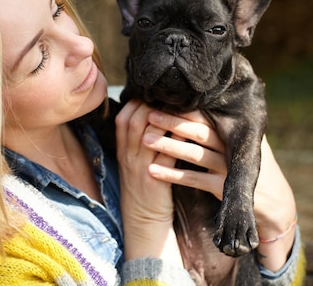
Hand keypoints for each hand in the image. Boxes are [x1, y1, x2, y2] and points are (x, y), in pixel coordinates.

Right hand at [114, 100, 181, 263]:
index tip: (153, 94)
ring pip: (150, 135)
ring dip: (167, 119)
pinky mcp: (156, 180)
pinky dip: (178, 141)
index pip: (123, 118)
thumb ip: (137, 139)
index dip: (137, 102)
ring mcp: (140, 168)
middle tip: (170, 97)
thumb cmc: (143, 184)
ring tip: (182, 108)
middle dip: (151, 105)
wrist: (144, 219)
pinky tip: (191, 131)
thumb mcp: (133, 160)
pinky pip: (168, 155)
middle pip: (134, 122)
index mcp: (122, 150)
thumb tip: (152, 110)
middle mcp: (128, 156)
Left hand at [142, 109, 296, 270]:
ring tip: (145, 139)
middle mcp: (232, 147)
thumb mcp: (242, 142)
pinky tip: (152, 170)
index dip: (184, 109)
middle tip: (148, 115)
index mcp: (234, 132)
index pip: (207, 116)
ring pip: (194, 153)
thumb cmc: (248, 165)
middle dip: (172, 122)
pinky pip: (194, 179)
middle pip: (199, 131)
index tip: (161, 102)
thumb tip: (198, 101)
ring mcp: (228, 167)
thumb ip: (223, 126)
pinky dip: (172, 175)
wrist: (273, 201)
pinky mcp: (224, 188)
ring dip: (168, 145)